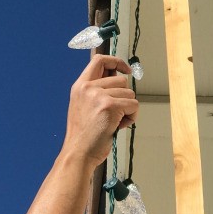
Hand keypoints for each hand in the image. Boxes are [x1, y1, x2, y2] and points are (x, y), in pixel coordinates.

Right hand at [63, 54, 138, 170]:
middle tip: (114, 114)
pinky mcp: (109, 106)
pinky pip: (134, 105)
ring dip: (128, 109)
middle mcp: (88, 87)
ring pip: (130, 94)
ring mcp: (98, 95)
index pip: (99, 60)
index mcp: (80, 86)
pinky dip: (131, 117)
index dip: (116, 61)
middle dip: (124, 97)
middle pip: (122, 80)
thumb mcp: (83, 106)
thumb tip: (120, 79)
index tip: (126, 70)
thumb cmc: (83, 135)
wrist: (78, 153)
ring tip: (114, 122)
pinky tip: (118, 126)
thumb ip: (97, 91)